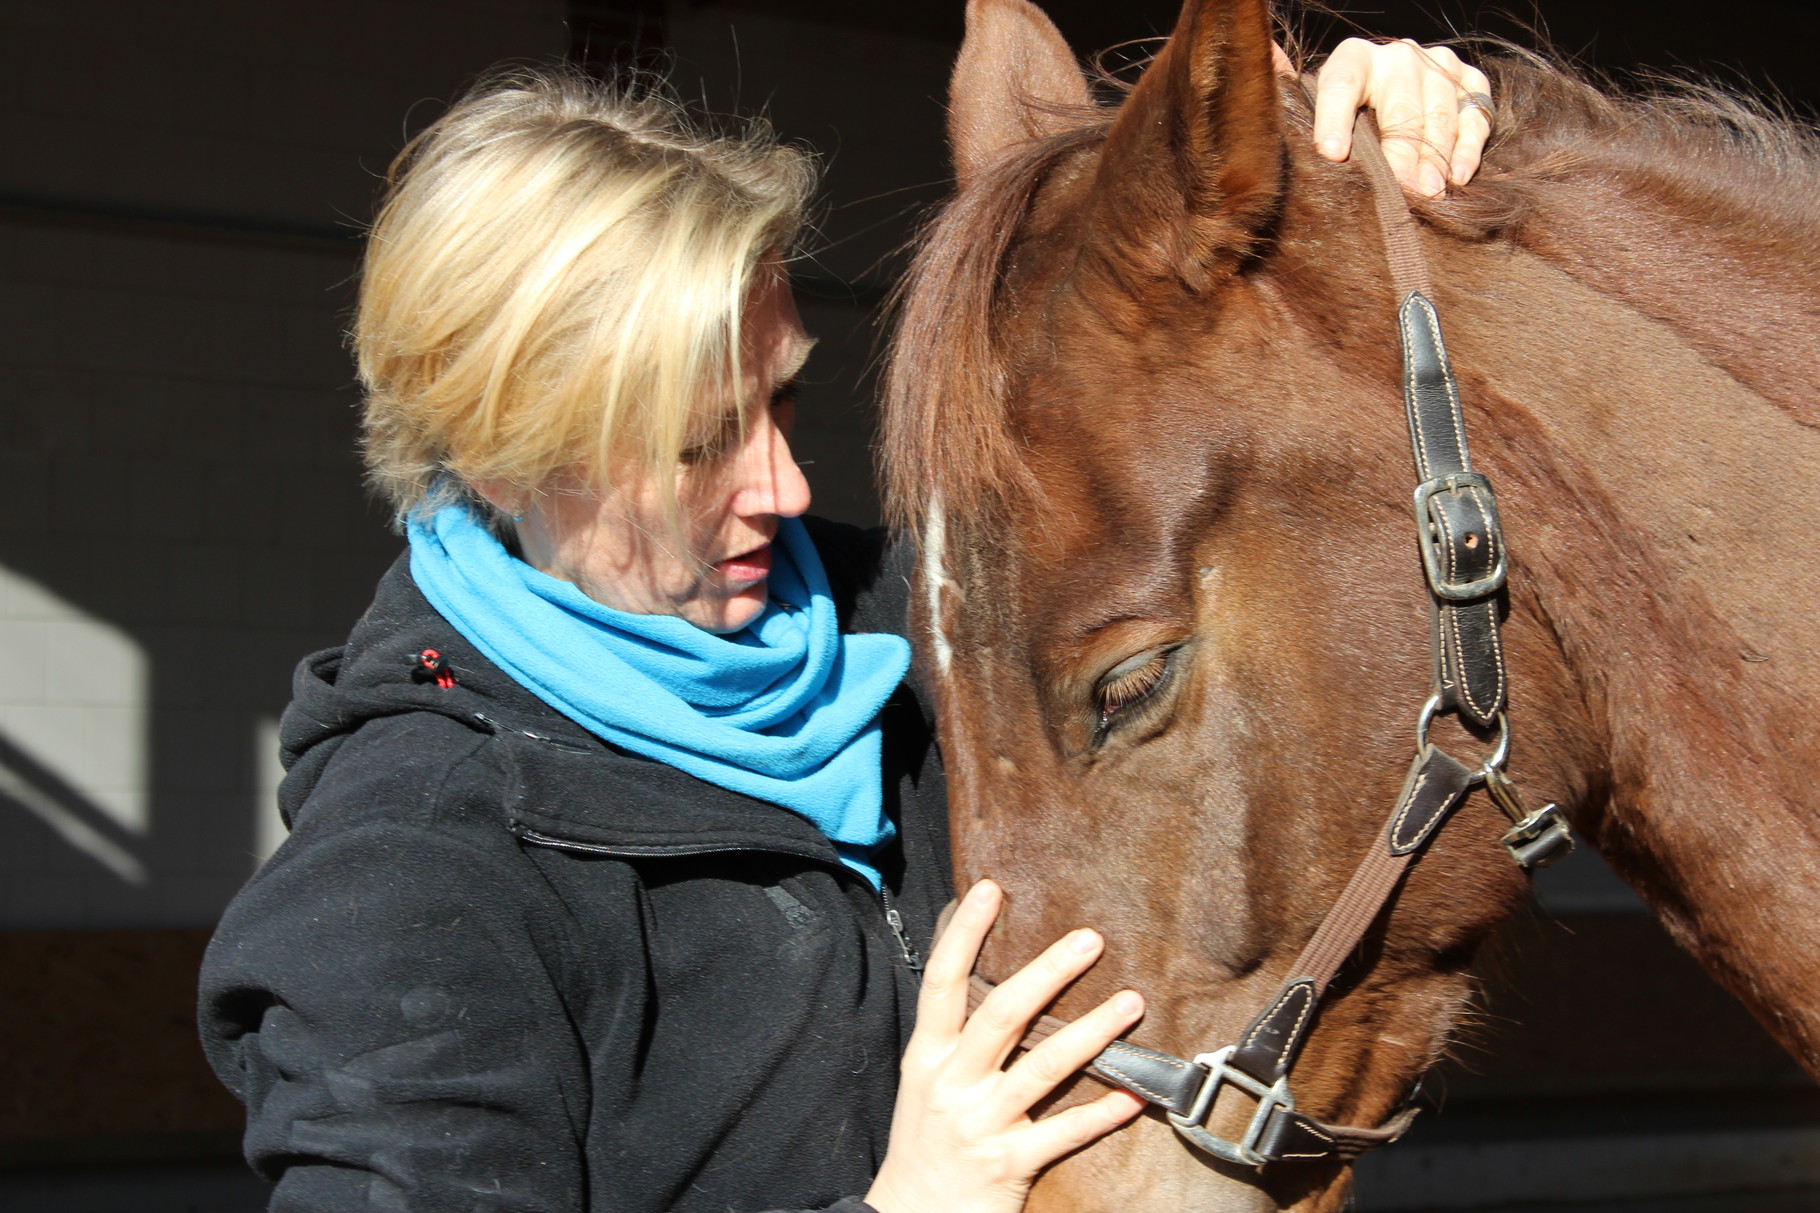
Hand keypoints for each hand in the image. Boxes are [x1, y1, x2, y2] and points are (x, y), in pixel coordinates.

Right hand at [865, 880, 1145, 1212]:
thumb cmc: (925, 1142)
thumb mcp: (926, 1081)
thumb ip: (955, 1037)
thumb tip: (985, 975)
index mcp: (928, 1056)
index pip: (943, 981)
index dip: (965, 932)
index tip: (991, 889)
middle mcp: (953, 1083)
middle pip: (1002, 1014)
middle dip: (1048, 972)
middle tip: (1091, 938)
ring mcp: (981, 1123)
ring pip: (1044, 1068)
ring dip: (1092, 1032)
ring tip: (1132, 1002)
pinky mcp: (1009, 1163)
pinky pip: (1064, 1133)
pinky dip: (1100, 1114)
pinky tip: (1134, 1097)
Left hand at [1299, 38, 1494, 196]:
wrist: (1391, 90)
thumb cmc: (1347, 113)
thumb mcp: (1316, 103)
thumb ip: (1295, 96)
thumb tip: (1267, 60)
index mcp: (1352, 59)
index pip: (1340, 85)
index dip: (1334, 120)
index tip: (1331, 156)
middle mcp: (1397, 57)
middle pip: (1400, 107)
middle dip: (1400, 153)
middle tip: (1401, 190)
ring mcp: (1437, 67)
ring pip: (1440, 113)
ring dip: (1435, 157)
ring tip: (1429, 193)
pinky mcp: (1469, 83)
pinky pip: (1474, 116)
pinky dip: (1468, 149)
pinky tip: (1457, 178)